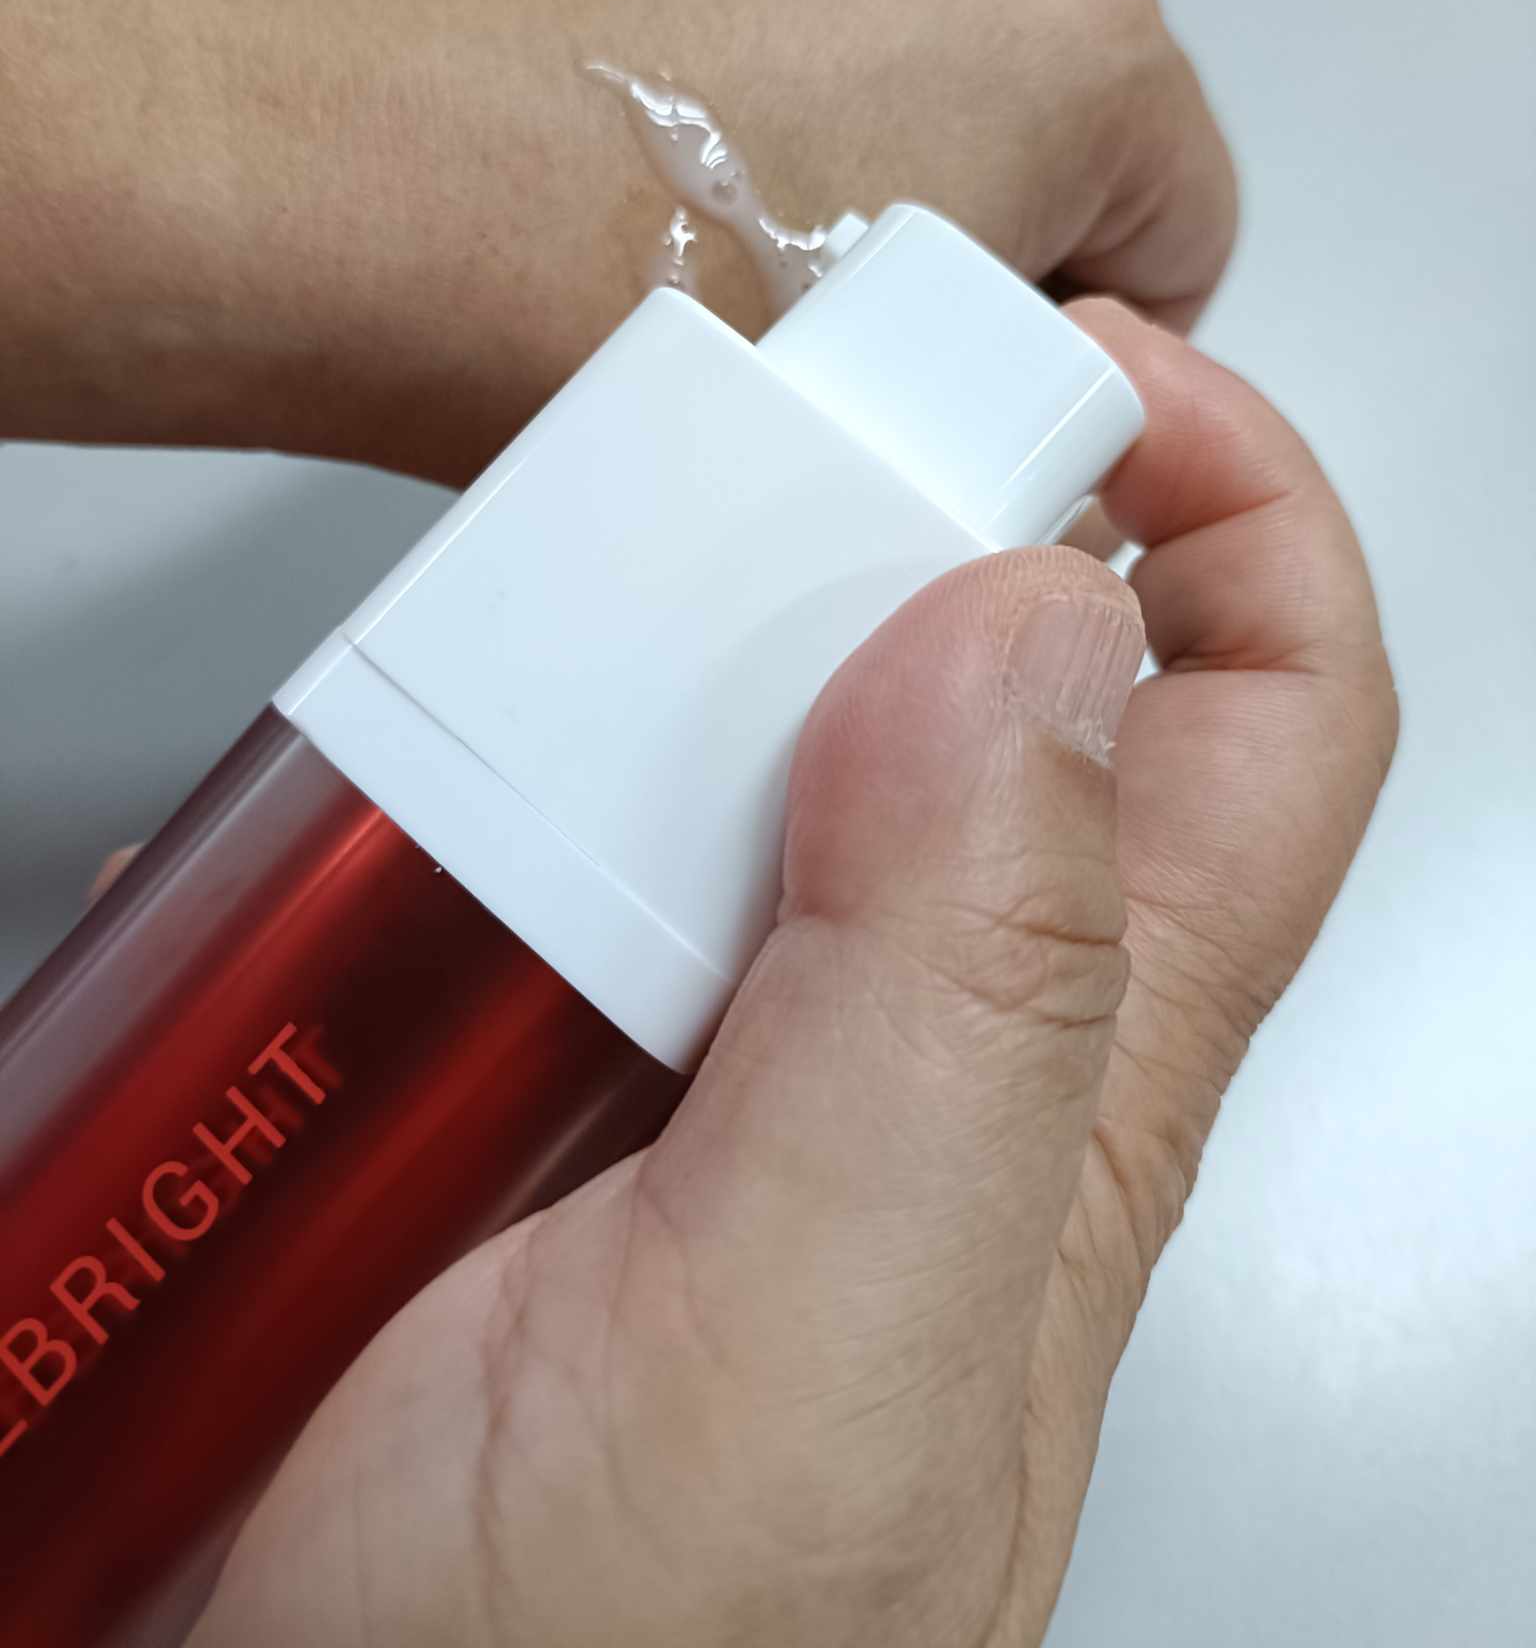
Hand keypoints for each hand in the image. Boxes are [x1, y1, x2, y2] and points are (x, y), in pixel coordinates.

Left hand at [1, 0, 1233, 481]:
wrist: (318, 174)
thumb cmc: (601, 310)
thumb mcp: (880, 444)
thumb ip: (1016, 451)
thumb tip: (1027, 473)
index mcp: (1088, 40)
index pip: (1191, 246)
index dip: (1092, 376)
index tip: (975, 437)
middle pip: (1066, 158)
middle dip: (987, 283)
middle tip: (848, 387)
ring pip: (934, 98)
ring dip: (876, 206)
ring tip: (727, 304)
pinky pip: (809, 42)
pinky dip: (772, 129)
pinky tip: (650, 219)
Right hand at [189, 308, 1394, 1646]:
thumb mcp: (822, 1339)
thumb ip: (960, 1000)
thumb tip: (1038, 630)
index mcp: (1067, 1081)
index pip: (1270, 727)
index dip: (1240, 514)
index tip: (1085, 370)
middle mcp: (917, 1046)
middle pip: (988, 680)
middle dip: (887, 525)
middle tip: (723, 469)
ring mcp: (724, 1050)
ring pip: (756, 739)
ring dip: (652, 651)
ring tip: (513, 632)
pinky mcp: (554, 1069)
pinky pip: (558, 838)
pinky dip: (493, 766)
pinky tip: (404, 783)